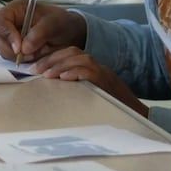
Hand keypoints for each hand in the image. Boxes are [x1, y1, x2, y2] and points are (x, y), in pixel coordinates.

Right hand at [0, 1, 86, 62]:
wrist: (69, 33)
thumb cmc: (61, 22)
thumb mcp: (54, 24)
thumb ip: (39, 34)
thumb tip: (24, 48)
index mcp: (16, 10)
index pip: (0, 21)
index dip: (7, 35)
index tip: (19, 48)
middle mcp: (9, 22)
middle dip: (9, 50)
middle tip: (28, 55)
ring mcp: (9, 35)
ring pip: (1, 49)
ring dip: (15, 56)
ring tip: (34, 55)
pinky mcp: (13, 48)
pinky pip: (9, 57)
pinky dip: (19, 60)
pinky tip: (33, 57)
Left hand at [32, 47, 148, 115]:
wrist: (135, 118)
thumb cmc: (110, 110)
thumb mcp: (89, 96)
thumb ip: (74, 89)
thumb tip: (50, 90)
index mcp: (92, 68)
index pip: (70, 54)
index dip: (51, 57)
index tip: (35, 67)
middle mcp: (97, 67)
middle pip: (72, 52)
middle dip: (51, 58)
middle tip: (35, 70)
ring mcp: (103, 73)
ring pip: (80, 58)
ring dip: (60, 65)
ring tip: (45, 75)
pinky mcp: (107, 82)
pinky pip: (90, 71)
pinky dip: (75, 72)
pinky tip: (63, 79)